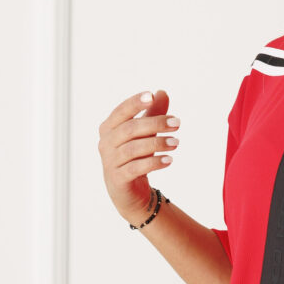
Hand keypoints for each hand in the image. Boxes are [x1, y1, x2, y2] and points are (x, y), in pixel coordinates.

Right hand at [98, 87, 179, 223]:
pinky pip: (136, 168)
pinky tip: (169, 160)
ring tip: (176, 142)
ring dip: (157, 143)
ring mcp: (110, 161)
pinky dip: (154, 163)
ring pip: (134, 149)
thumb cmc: (135, 157)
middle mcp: (106, 143)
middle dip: (155, 124)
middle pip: (130, 129)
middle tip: (177, 123)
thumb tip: (162, 92)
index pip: (121, 111)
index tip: (151, 96)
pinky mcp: (118, 179)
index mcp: (109, 128)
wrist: (128, 191)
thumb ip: (152, 113)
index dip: (134, 103)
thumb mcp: (145, 134)